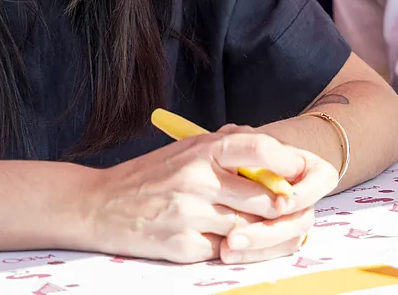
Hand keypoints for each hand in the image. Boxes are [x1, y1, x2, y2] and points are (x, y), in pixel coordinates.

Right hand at [85, 129, 324, 263]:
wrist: (98, 205)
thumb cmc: (148, 176)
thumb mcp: (184, 149)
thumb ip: (226, 146)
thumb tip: (275, 153)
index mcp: (200, 149)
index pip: (260, 149)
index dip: (290, 163)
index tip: (299, 174)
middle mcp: (197, 179)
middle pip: (266, 199)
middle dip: (282, 209)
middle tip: (288, 210)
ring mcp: (191, 215)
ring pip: (252, 230)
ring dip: (260, 232)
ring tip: (256, 227)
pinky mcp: (184, 245)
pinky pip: (228, 251)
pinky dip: (233, 248)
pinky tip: (223, 240)